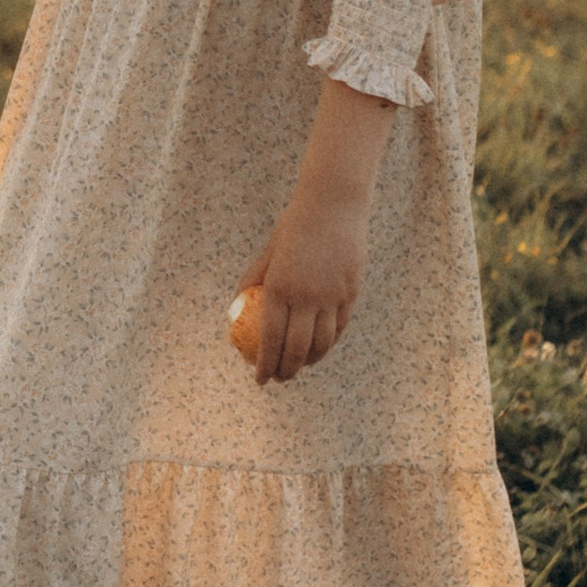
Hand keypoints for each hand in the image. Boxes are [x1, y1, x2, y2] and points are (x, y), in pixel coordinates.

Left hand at [238, 82, 395, 381]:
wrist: (333, 205)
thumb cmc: (293, 226)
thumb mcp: (268, 251)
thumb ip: (253, 279)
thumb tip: (237, 306)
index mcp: (279, 288)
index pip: (270, 339)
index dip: (265, 365)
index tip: (259, 380)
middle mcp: (306, 296)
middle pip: (297, 349)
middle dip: (287, 371)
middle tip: (280, 379)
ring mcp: (331, 296)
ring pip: (322, 343)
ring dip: (310, 362)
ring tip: (300, 367)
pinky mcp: (350, 293)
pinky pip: (339, 328)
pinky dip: (329, 344)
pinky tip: (320, 349)